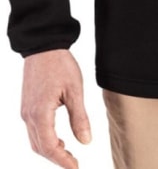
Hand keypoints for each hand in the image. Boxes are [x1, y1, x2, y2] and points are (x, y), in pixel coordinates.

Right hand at [20, 48, 91, 167]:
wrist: (43, 46)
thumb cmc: (60, 65)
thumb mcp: (75, 90)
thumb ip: (80, 117)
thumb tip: (86, 142)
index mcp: (40, 113)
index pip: (50, 147)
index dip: (62, 161)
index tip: (76, 167)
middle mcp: (29, 116)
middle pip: (40, 148)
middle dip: (56, 159)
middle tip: (74, 163)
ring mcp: (26, 111)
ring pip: (35, 141)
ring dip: (50, 150)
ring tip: (68, 152)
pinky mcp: (27, 106)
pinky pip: (33, 130)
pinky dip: (45, 139)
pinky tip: (59, 138)